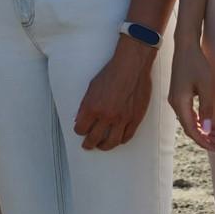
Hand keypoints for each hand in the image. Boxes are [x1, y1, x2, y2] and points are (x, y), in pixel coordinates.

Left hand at [75, 36, 155, 150]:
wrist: (131, 67)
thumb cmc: (111, 73)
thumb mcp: (92, 87)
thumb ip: (85, 105)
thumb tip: (80, 119)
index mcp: (92, 107)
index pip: (81, 128)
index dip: (79, 131)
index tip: (80, 131)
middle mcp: (106, 116)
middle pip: (94, 139)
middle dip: (89, 144)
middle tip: (87, 146)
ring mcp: (122, 119)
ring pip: (112, 142)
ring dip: (104, 146)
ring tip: (101, 146)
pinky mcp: (135, 119)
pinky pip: (127, 136)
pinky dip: (121, 140)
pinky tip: (118, 140)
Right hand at [169, 38, 214, 151]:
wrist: (185, 46)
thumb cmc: (196, 63)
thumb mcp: (205, 86)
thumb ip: (206, 108)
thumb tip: (207, 129)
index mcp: (179, 103)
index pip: (191, 130)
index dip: (204, 141)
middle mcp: (175, 103)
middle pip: (190, 128)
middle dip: (208, 137)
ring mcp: (176, 99)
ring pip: (190, 122)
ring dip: (205, 130)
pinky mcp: (179, 95)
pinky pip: (189, 114)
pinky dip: (200, 121)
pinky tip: (210, 124)